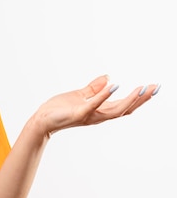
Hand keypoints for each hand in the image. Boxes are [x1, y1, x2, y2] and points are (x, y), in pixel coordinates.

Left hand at [34, 75, 159, 137]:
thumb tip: (109, 77)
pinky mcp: (79, 113)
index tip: (153, 87)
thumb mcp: (79, 95)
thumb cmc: (59, 109)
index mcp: (100, 111)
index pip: (124, 105)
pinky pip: (94, 104)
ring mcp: (89, 115)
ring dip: (130, 99)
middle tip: (156, 87)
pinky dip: (105, 95)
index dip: (139, 97)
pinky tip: (115, 85)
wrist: (42, 120)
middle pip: (125, 109)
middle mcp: (98, 116)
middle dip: (142, 99)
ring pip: (115, 110)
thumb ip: (94, 88)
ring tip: (142, 88)